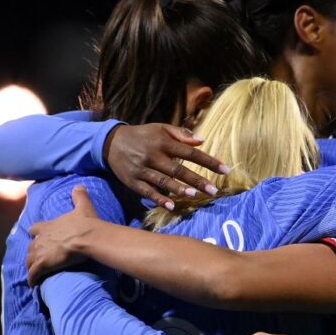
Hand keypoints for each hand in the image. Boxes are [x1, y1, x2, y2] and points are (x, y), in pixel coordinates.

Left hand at [26, 186, 96, 285]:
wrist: (86, 237)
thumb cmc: (85, 223)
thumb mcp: (83, 206)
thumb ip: (79, 196)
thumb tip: (79, 185)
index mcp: (47, 225)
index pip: (34, 229)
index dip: (36, 234)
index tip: (38, 236)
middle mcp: (40, 239)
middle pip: (30, 247)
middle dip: (33, 252)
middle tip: (39, 257)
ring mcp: (40, 252)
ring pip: (29, 260)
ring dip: (31, 266)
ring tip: (35, 271)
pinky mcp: (43, 264)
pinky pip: (33, 273)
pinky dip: (32, 279)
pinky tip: (33, 284)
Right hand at [105, 124, 230, 207]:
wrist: (110, 142)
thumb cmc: (142, 135)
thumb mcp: (160, 129)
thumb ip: (181, 134)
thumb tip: (202, 140)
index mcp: (163, 142)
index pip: (190, 152)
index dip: (208, 161)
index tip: (225, 169)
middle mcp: (153, 156)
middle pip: (178, 169)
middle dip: (197, 180)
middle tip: (214, 190)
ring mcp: (142, 170)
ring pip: (163, 181)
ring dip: (179, 189)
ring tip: (195, 195)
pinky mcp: (132, 181)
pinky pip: (147, 192)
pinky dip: (158, 199)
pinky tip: (171, 205)